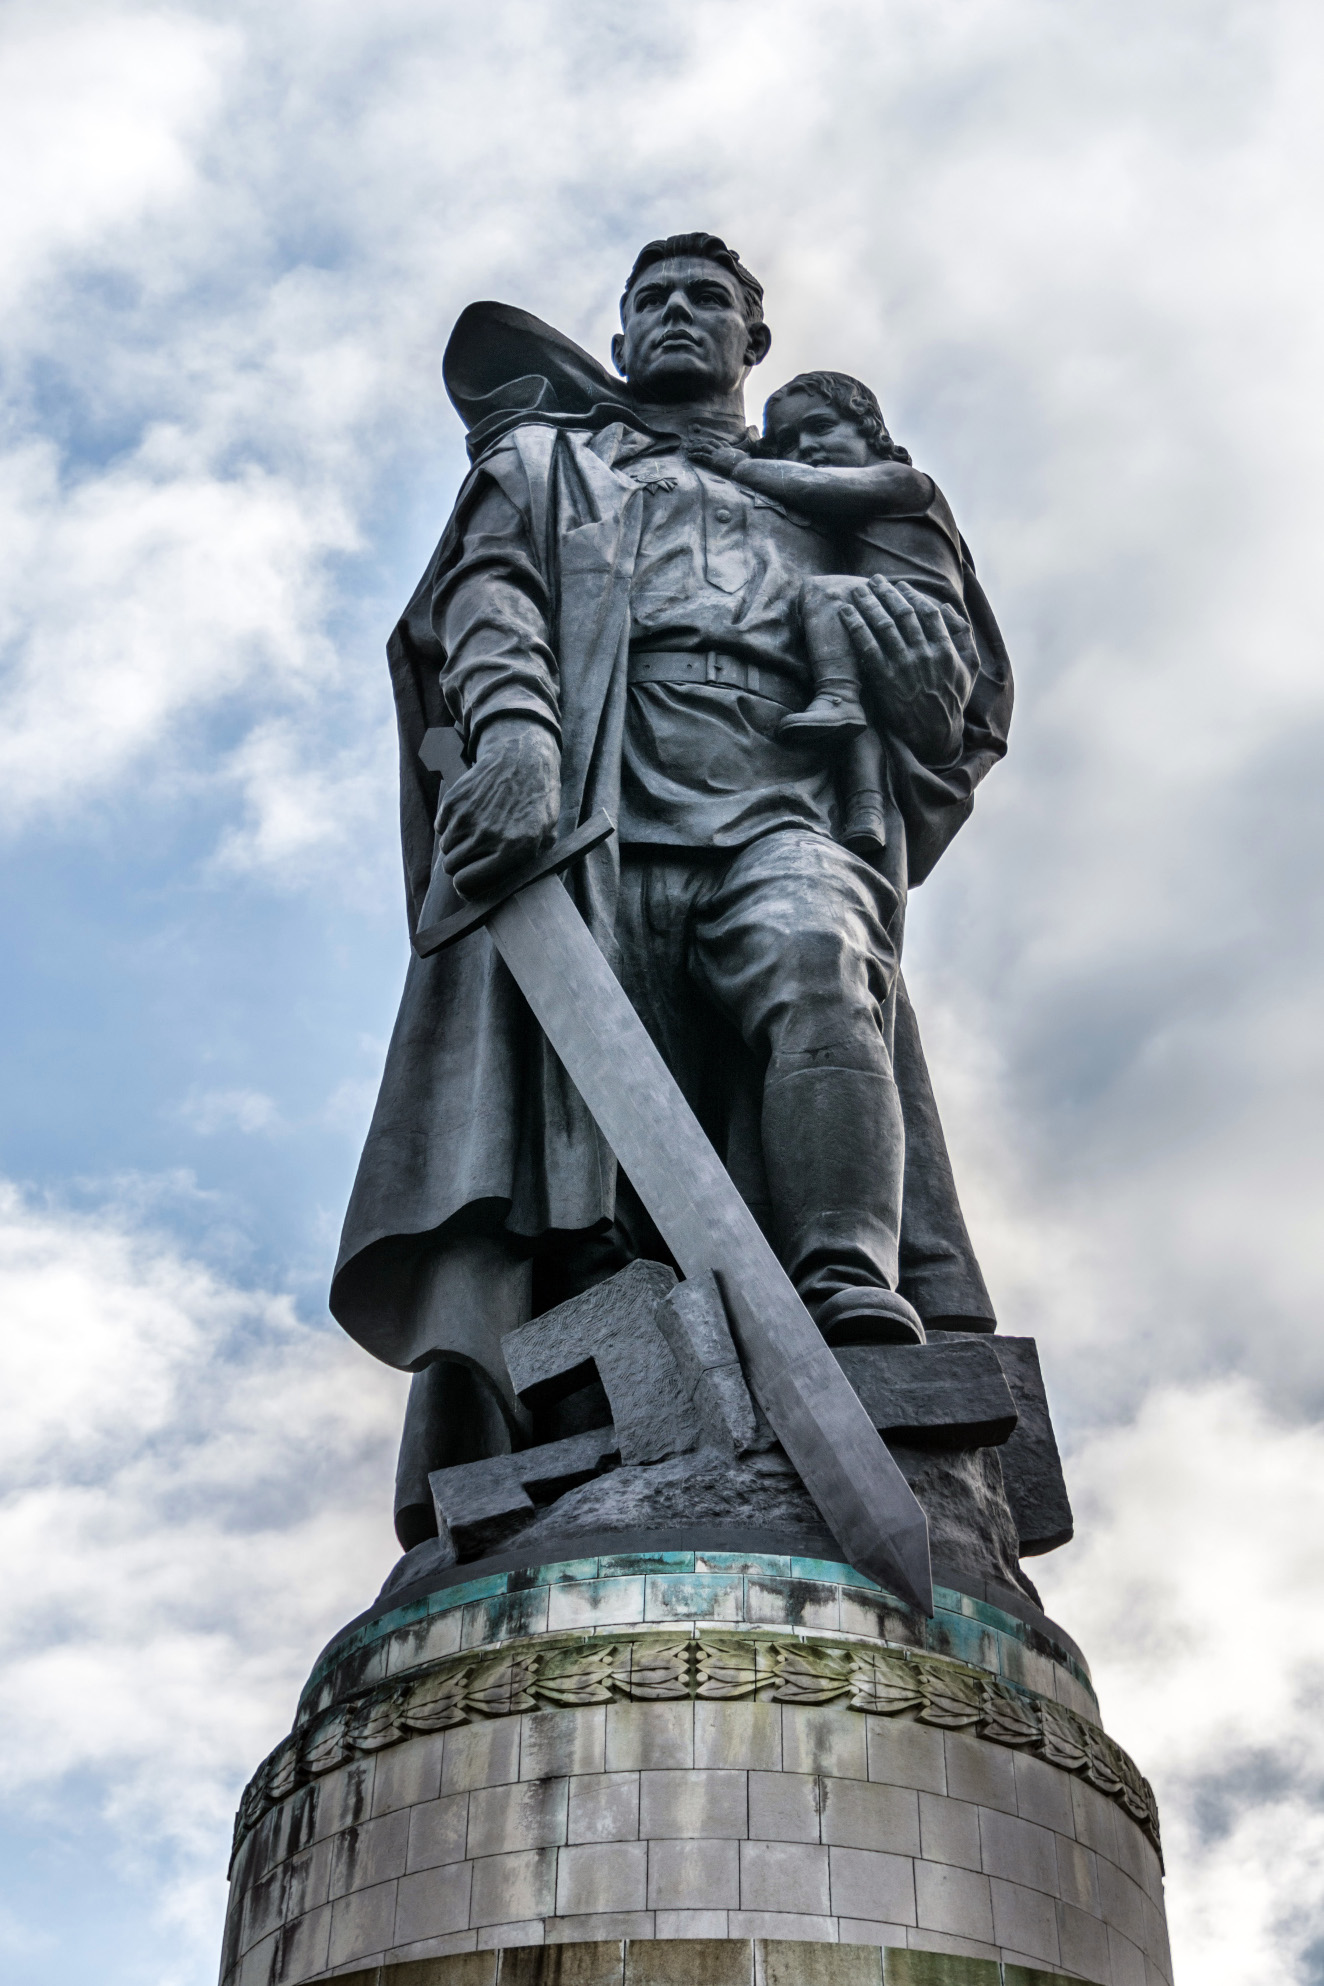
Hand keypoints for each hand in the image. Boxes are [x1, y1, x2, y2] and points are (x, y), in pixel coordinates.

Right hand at [437, 717, 560, 898]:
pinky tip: (470, 816)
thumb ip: (529, 865)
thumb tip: (513, 891)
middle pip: (452, 867)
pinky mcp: (454, 801)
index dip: (467, 887)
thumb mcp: (546, 835)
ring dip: (456, 846)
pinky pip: (440, 827)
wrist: (523, 758)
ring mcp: (467, 817)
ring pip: (446, 848)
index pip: (467, 884)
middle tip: (475, 855)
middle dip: (461, 865)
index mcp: (512, 850)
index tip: (470, 882)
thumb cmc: (537, 800)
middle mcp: (486, 836)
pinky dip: (450, 826)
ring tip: (476, 832)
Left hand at [683, 429, 745, 476]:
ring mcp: (718, 454)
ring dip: (696, 447)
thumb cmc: (747, 467)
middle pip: (711, 442)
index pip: (723, 444)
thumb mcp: (748, 462)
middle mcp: (723, 450)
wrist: (743, 468)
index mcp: (731, 450)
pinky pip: (702, 455)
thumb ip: (747, 461)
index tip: (711, 442)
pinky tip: (689, 455)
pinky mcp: (713, 460)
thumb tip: (754, 465)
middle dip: (703, 442)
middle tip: (695, 442)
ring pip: (704, 447)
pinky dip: (695, 455)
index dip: (716, 443)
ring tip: (688, 449)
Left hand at [838, 577, 976, 764]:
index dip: (911, 594)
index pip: (927, 612)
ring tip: (857, 590)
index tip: (899, 585)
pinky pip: (867, 647)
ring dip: (868, 604)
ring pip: (883, 625)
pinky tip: (846, 613)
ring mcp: (904, 667)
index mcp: (946, 649)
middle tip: (873, 580)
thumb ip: (962, 636)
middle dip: (886, 593)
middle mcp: (924, 654)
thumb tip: (947, 608)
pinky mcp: (885, 680)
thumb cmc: (952, 700)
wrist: (935, 735)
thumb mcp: (969, 668)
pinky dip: (855, 627)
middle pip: (902, 613)